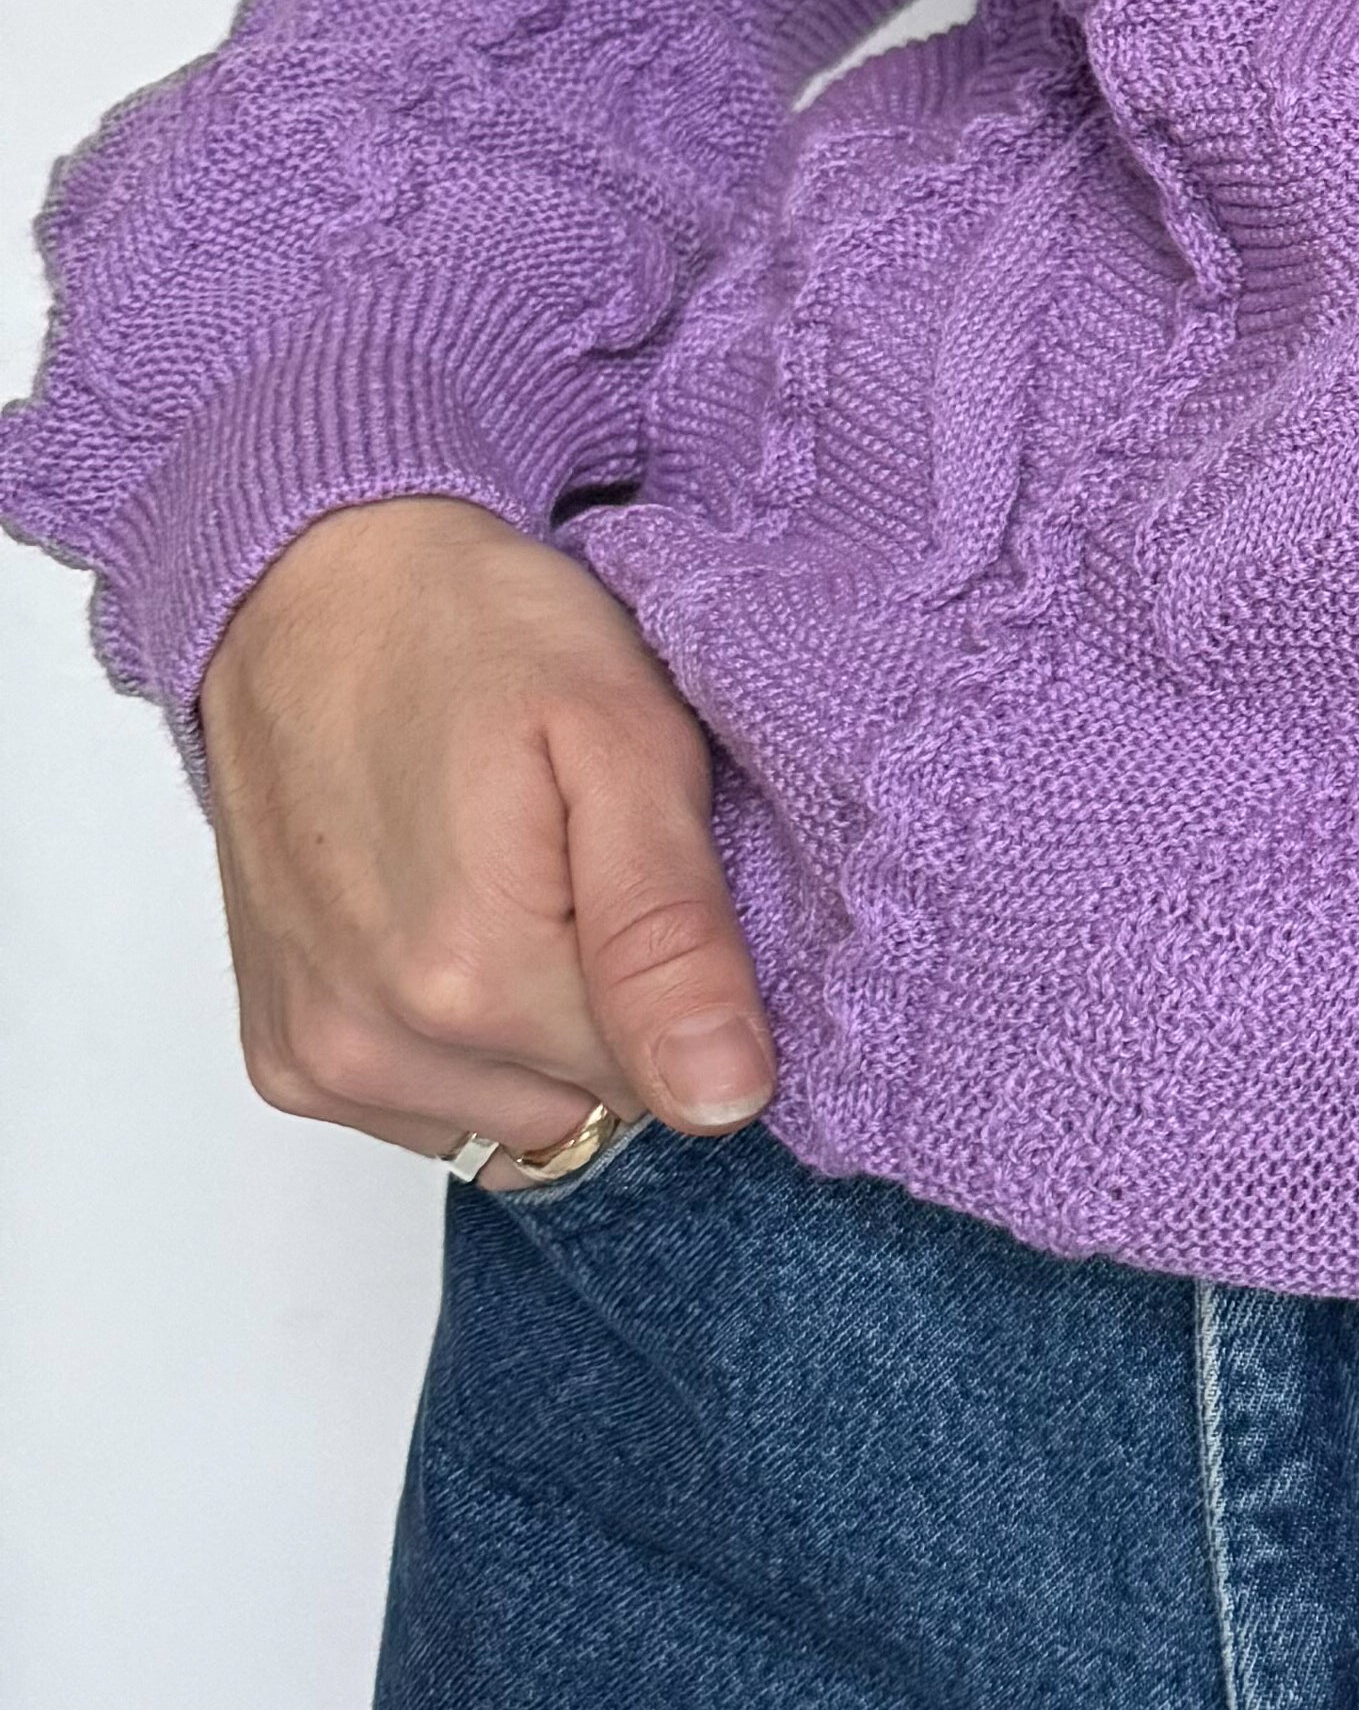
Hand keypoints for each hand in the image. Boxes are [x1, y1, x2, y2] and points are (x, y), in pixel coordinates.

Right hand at [199, 494, 773, 1166]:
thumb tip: (722, 1100)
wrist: (311, 587)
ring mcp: (320, 1061)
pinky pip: (429, 1113)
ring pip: (516, 1123)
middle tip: (589, 868)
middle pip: (591, 1110)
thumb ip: (672, 936)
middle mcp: (376, 1046)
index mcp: (474, 981)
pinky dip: (463, 1050)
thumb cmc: (474, 635)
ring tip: (519, 893)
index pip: (671, 1082)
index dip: (691, 982)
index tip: (660, 880)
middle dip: (617, 1009)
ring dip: (539, 1037)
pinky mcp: (284, 1058)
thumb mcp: (625, 743)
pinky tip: (457, 932)